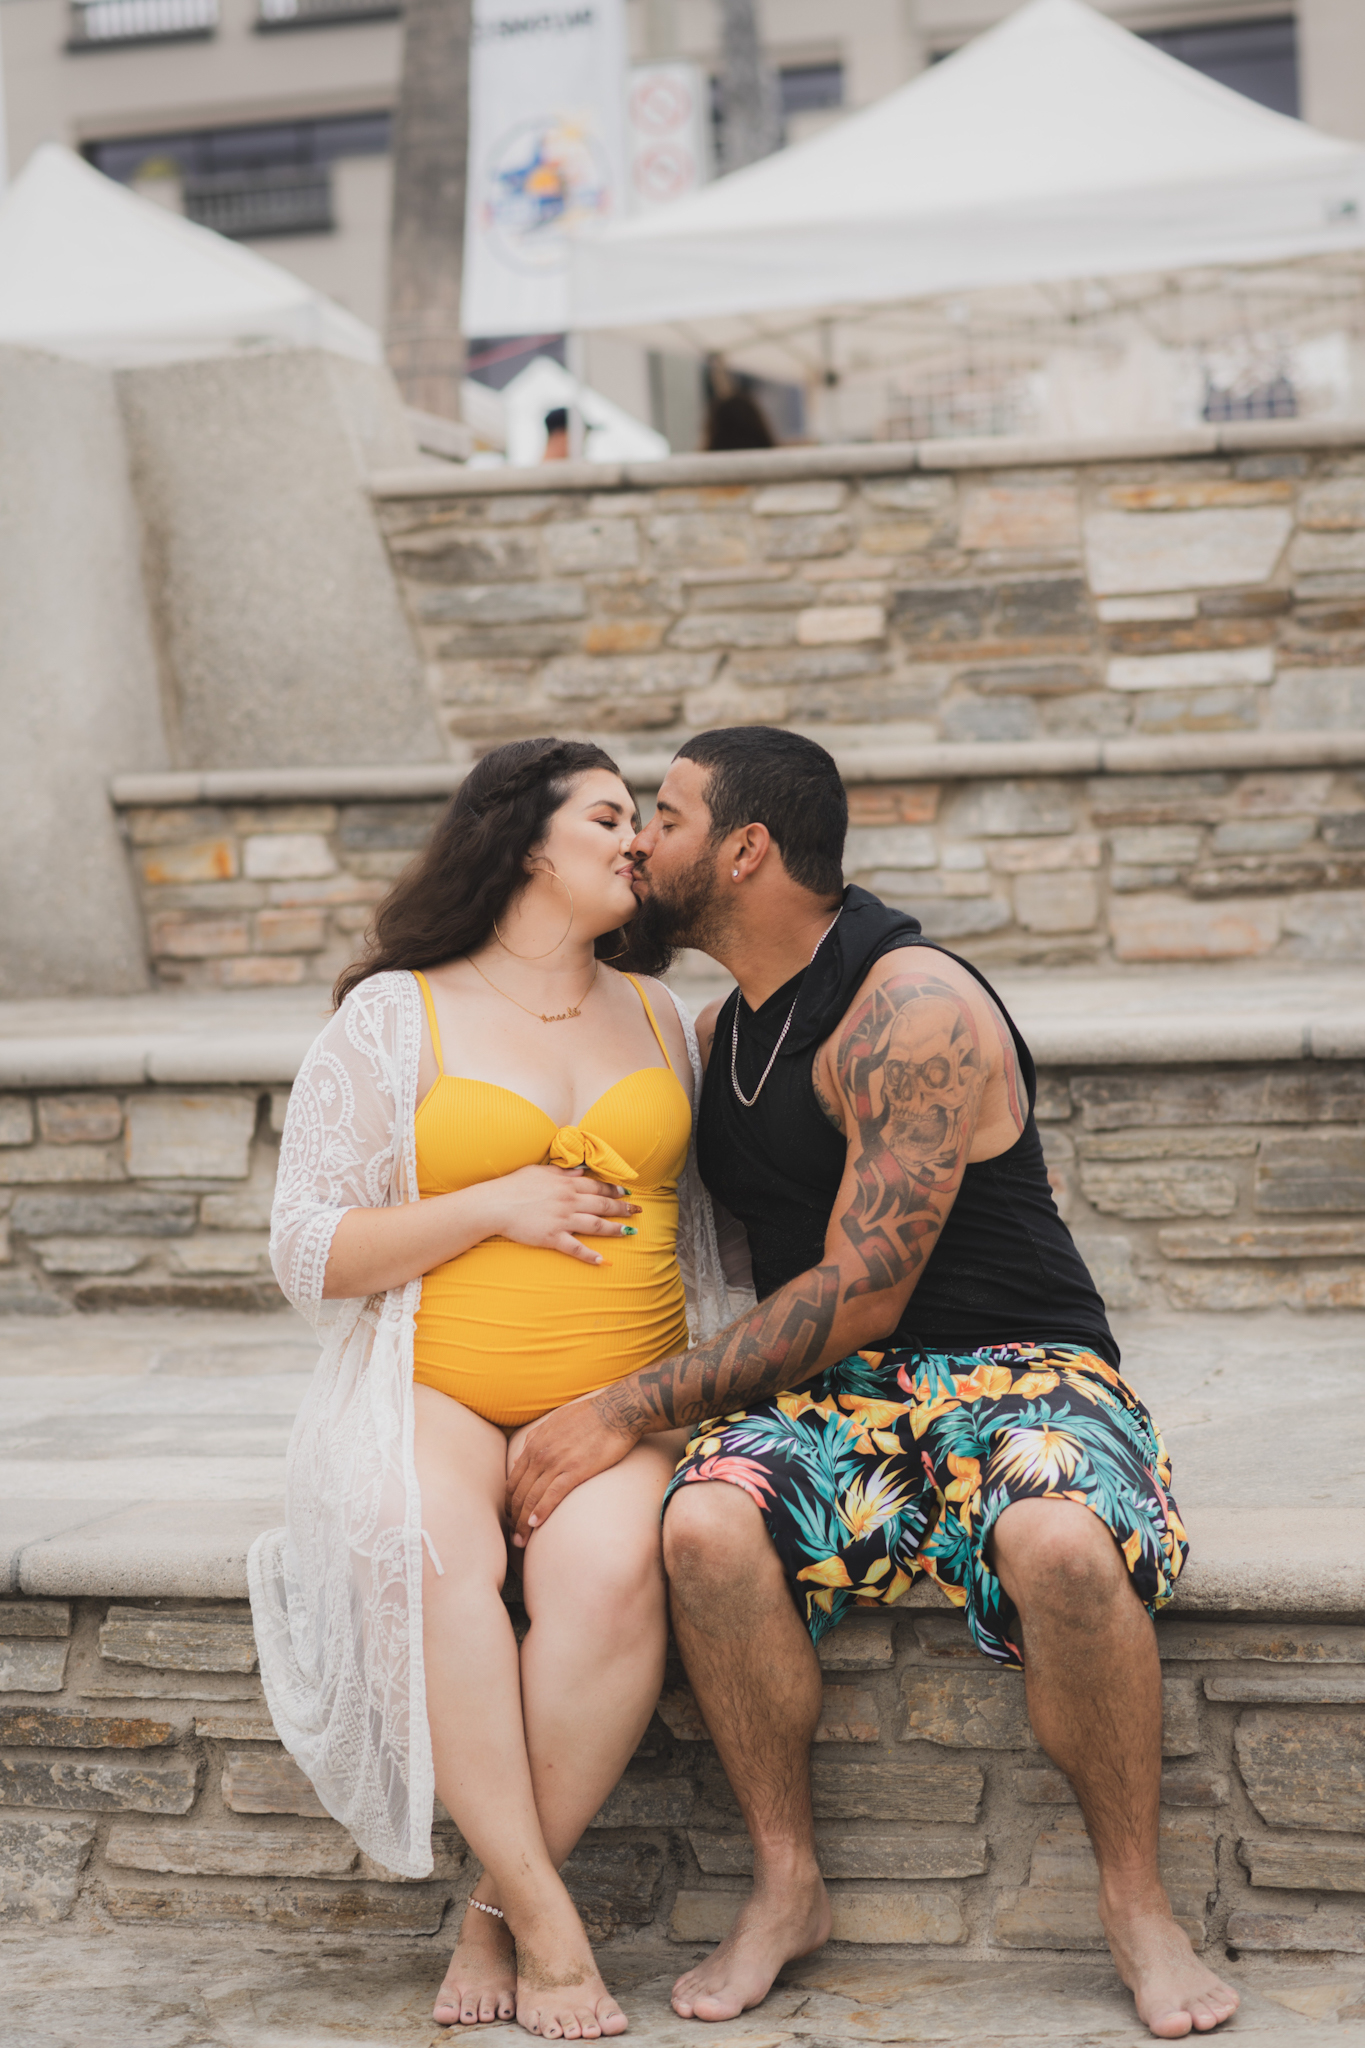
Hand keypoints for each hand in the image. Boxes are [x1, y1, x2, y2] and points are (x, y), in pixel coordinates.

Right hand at [483, 1164, 639, 1265]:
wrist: (495, 1204)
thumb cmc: (514, 1185)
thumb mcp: (540, 1171)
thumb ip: (563, 1172)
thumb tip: (581, 1171)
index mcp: (566, 1184)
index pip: (597, 1186)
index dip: (614, 1191)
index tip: (626, 1194)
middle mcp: (568, 1201)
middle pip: (602, 1205)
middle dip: (622, 1209)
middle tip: (637, 1212)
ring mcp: (562, 1220)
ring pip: (596, 1225)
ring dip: (615, 1229)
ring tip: (629, 1233)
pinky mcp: (552, 1237)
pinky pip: (576, 1248)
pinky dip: (590, 1255)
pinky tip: (603, 1261)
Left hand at [506, 1399, 641, 1545]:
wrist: (615, 1412)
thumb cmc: (587, 1416)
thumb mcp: (552, 1422)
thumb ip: (533, 1440)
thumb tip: (517, 1460)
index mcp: (534, 1445)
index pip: (513, 1481)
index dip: (509, 1503)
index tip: (510, 1519)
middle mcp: (541, 1455)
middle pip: (519, 1493)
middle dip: (513, 1518)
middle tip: (512, 1538)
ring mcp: (557, 1463)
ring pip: (532, 1497)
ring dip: (523, 1522)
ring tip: (521, 1541)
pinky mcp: (576, 1470)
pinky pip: (553, 1495)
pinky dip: (541, 1511)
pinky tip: (534, 1525)